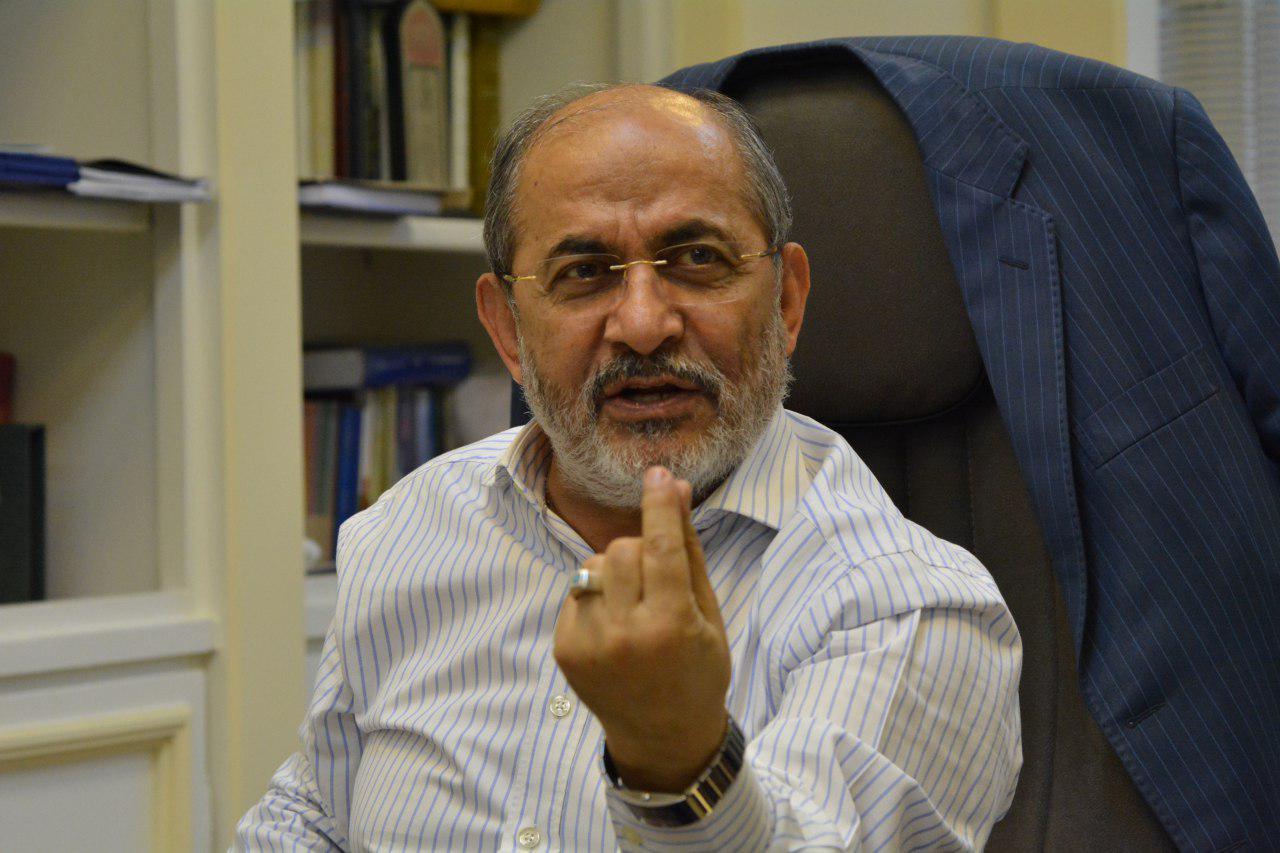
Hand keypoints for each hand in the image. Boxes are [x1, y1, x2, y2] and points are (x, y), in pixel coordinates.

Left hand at [553, 465, 730, 791]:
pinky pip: (575, 591)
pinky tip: (614, 625)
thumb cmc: (697, 670)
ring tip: (634, 604)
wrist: (664, 736)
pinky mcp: (566, 649)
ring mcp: (590, 644)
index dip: (659, 505)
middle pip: (622, 549)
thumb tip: (677, 490)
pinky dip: (595, 596)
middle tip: (656, 579)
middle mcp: (625, 634)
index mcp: (670, 625)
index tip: (657, 474)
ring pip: (594, 565)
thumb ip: (689, 550)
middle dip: (640, 550)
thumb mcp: (708, 613)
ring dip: (615, 572)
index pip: (662, 547)